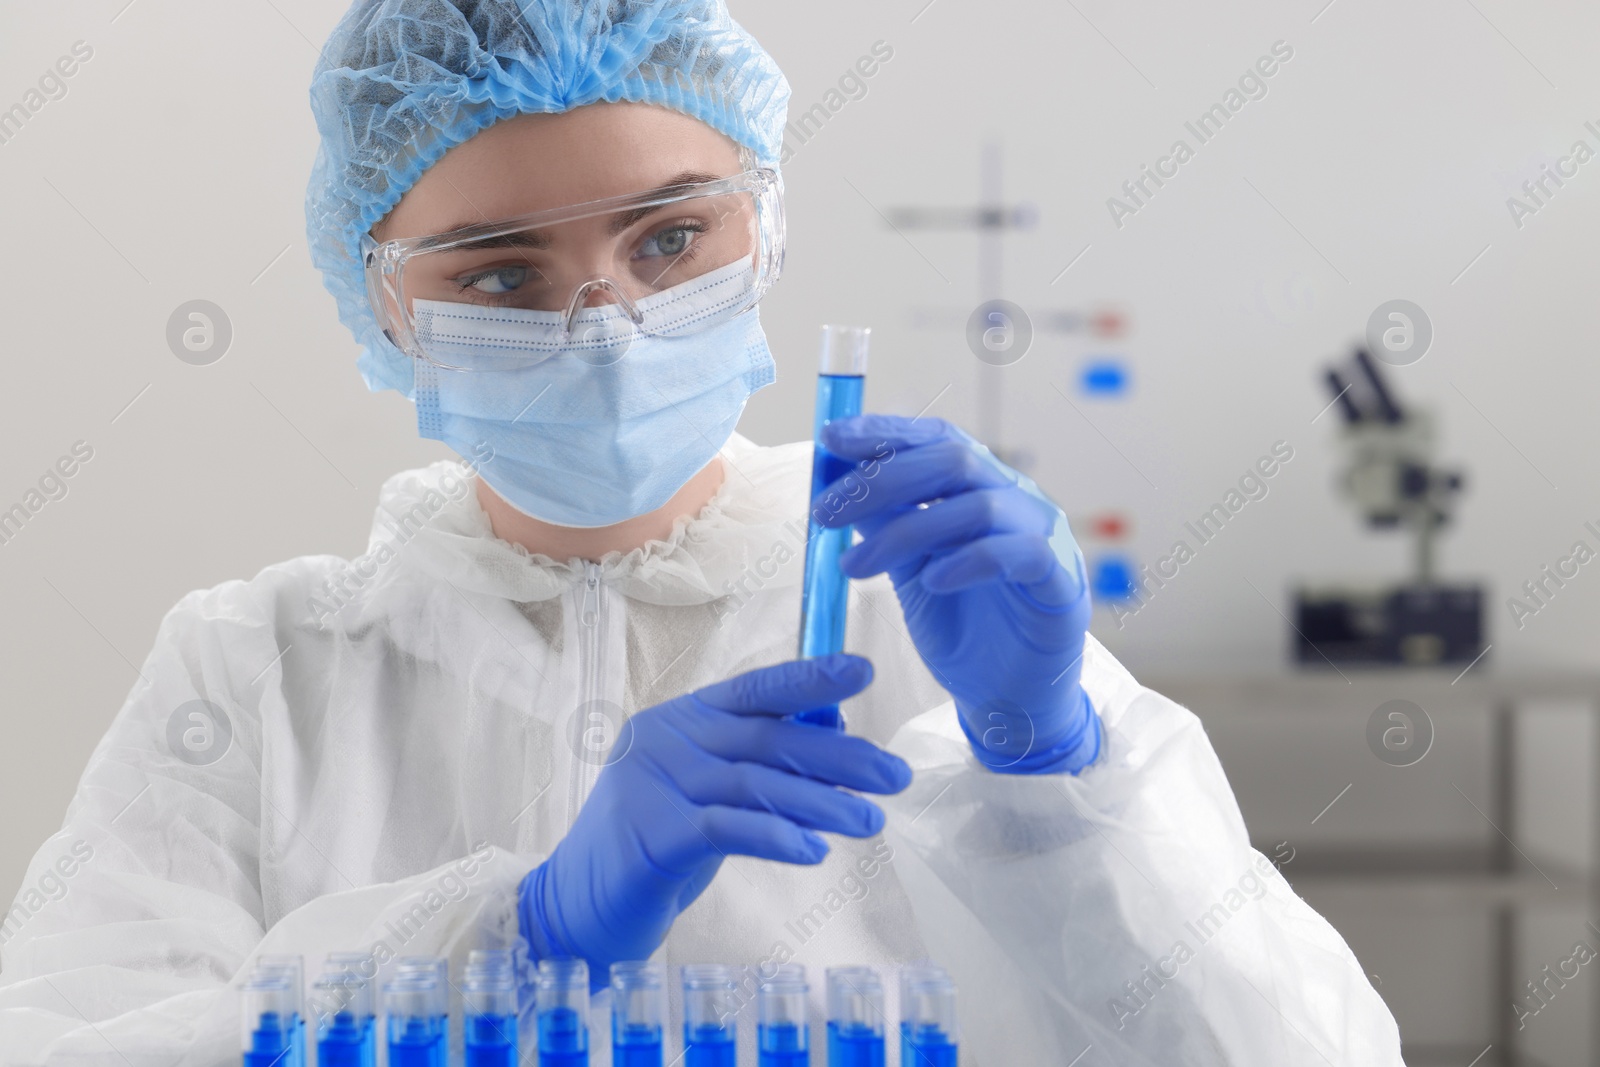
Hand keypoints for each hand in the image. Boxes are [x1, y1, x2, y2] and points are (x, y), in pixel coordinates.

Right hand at [519, 654, 910, 978]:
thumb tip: (837, 731)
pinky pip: (727, 829)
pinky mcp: (653, 836)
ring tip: (870, 821)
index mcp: (683, 718)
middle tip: (894, 775)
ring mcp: (655, 785)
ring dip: (821, 802)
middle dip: (838, 756)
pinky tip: (815, 850)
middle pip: (765, 738)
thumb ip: (761, 760)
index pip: (755, 689)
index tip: (862, 671)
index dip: (809, 677)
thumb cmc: (657, 840)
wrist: (579, 902)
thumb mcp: (712, 791)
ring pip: (754, 784)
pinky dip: (776, 835)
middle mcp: (666, 740)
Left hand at [815, 414, 1098, 774]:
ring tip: (854, 568)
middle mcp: (1016, 499)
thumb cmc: (962, 626)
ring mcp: (1044, 536)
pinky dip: (969, 561)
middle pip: (953, 460)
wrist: (1006, 697)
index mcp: (982, 487)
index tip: (830, 438)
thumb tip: (839, 485)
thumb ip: (886, 525)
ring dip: (906, 531)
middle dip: (882, 480)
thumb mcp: (909, 569)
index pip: (936, 439)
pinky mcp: (1060, 581)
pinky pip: (1018, 553)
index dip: (886, 432)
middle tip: (825, 514)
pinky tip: (931, 581)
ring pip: (978, 506)